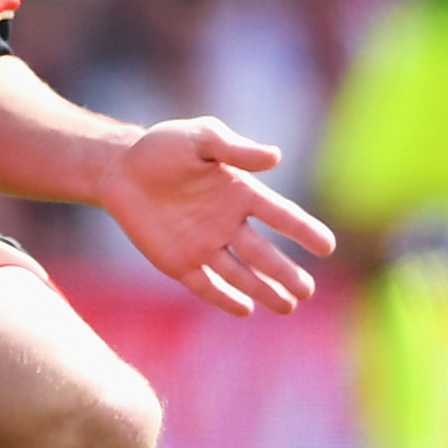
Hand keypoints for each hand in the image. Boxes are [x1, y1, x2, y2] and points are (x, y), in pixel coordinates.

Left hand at [89, 117, 335, 317]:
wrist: (120, 168)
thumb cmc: (164, 146)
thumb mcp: (201, 137)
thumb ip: (236, 149)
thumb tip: (276, 158)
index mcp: (241, 193)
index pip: (281, 216)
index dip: (304, 231)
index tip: (327, 247)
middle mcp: (228, 223)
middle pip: (264, 254)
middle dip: (286, 274)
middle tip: (307, 292)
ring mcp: (204, 245)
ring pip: (241, 274)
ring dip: (264, 290)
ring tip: (288, 307)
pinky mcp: (178, 261)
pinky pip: (206, 285)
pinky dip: (225, 298)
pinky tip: (245, 310)